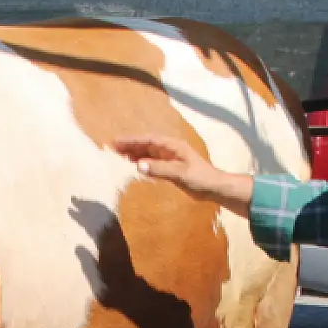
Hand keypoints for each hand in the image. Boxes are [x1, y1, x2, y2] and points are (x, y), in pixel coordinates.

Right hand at [114, 136, 253, 213]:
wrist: (215, 188)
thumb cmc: (200, 178)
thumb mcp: (179, 173)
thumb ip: (159, 169)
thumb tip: (138, 165)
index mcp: (172, 146)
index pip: (148, 139)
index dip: (131, 140)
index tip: (117, 141)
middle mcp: (170, 149)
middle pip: (146, 144)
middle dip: (130, 145)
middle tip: (113, 148)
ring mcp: (170, 158)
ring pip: (148, 153)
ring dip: (134, 154)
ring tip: (119, 156)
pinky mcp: (171, 168)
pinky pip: (152, 163)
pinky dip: (142, 164)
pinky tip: (134, 167)